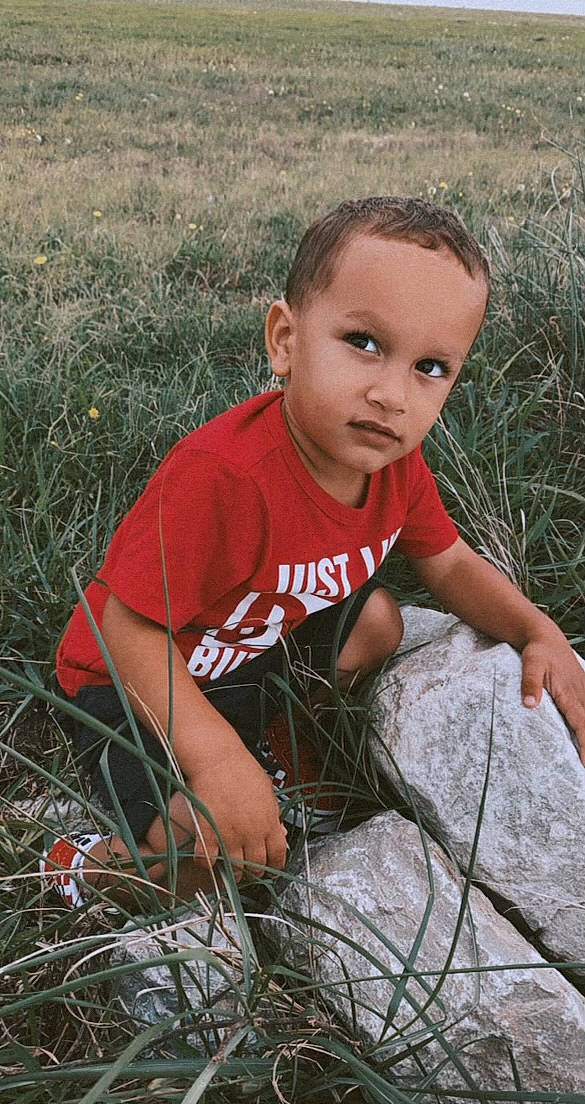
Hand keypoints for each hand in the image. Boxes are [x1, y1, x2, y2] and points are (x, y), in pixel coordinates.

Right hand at [185, 746, 287, 882]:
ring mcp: (229, 835)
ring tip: (229, 870)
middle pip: (257, 866)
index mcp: (269, 821)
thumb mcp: (267, 790)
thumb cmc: (241, 768)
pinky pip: (206, 860)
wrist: (217, 758)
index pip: (278, 854)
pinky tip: (207, 861)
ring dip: (233, 873)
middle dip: (254, 872)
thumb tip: (279, 831)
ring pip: (235, 869)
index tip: (271, 869)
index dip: (275, 865)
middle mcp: (252, 832)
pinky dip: (206, 864)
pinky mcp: (208, 833)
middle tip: (248, 871)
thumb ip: (272, 813)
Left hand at [521, 633, 584, 764]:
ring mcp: (584, 694)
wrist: (546, 637)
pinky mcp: (582, 693)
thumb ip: (530, 683)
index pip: (582, 725)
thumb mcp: (531, 663)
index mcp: (570, 694)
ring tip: (584, 762)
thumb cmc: (537, 652)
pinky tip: (583, 741)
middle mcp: (582, 696)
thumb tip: (530, 705)